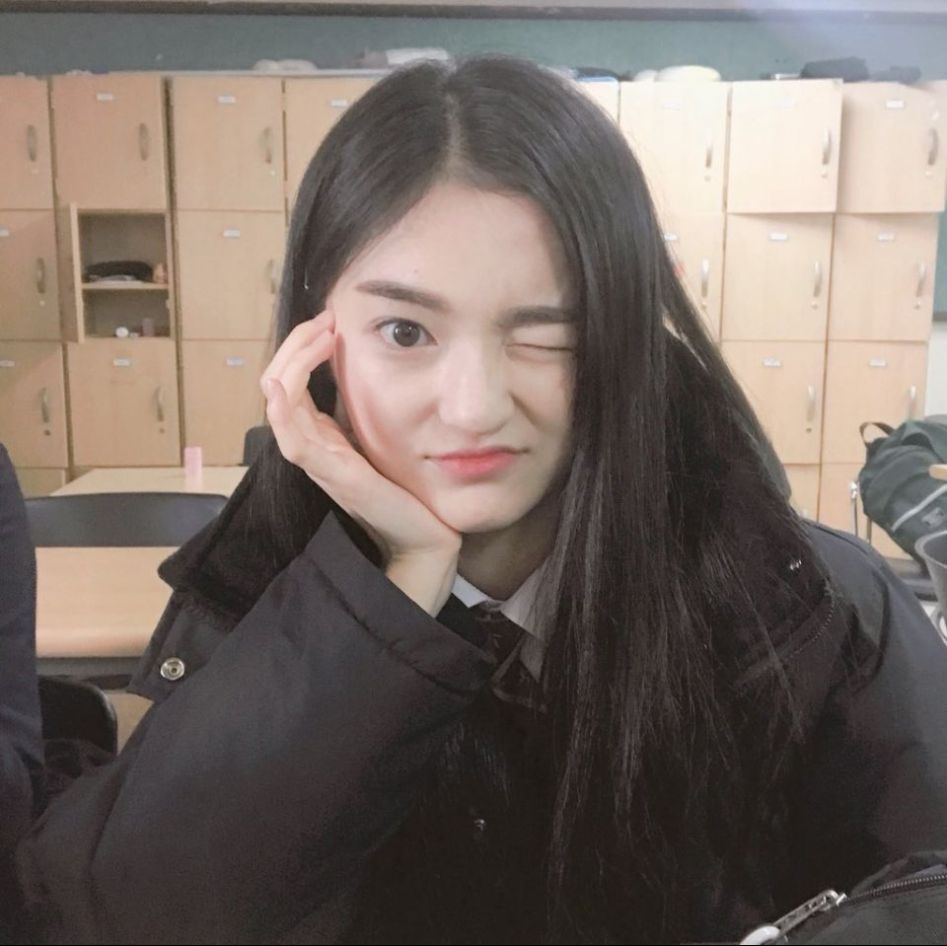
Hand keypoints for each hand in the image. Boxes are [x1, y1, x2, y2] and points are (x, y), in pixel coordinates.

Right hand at [261, 311, 461, 610]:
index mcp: (323, 439)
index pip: (291, 384)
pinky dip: (283, 412)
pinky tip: (282, 386)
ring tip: (318, 334)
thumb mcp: (382, 444)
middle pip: (278, 387)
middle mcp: (315, 448)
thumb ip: (366, 419)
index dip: (301, 349)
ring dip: (291, 365)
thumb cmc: (407, 496)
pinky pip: (296, 443)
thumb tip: (369, 375)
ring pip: (280, 407)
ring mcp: (322, 464)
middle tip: (324, 319)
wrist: (426, 542)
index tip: (329, 322)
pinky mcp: (338, 479)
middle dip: (295, 346)